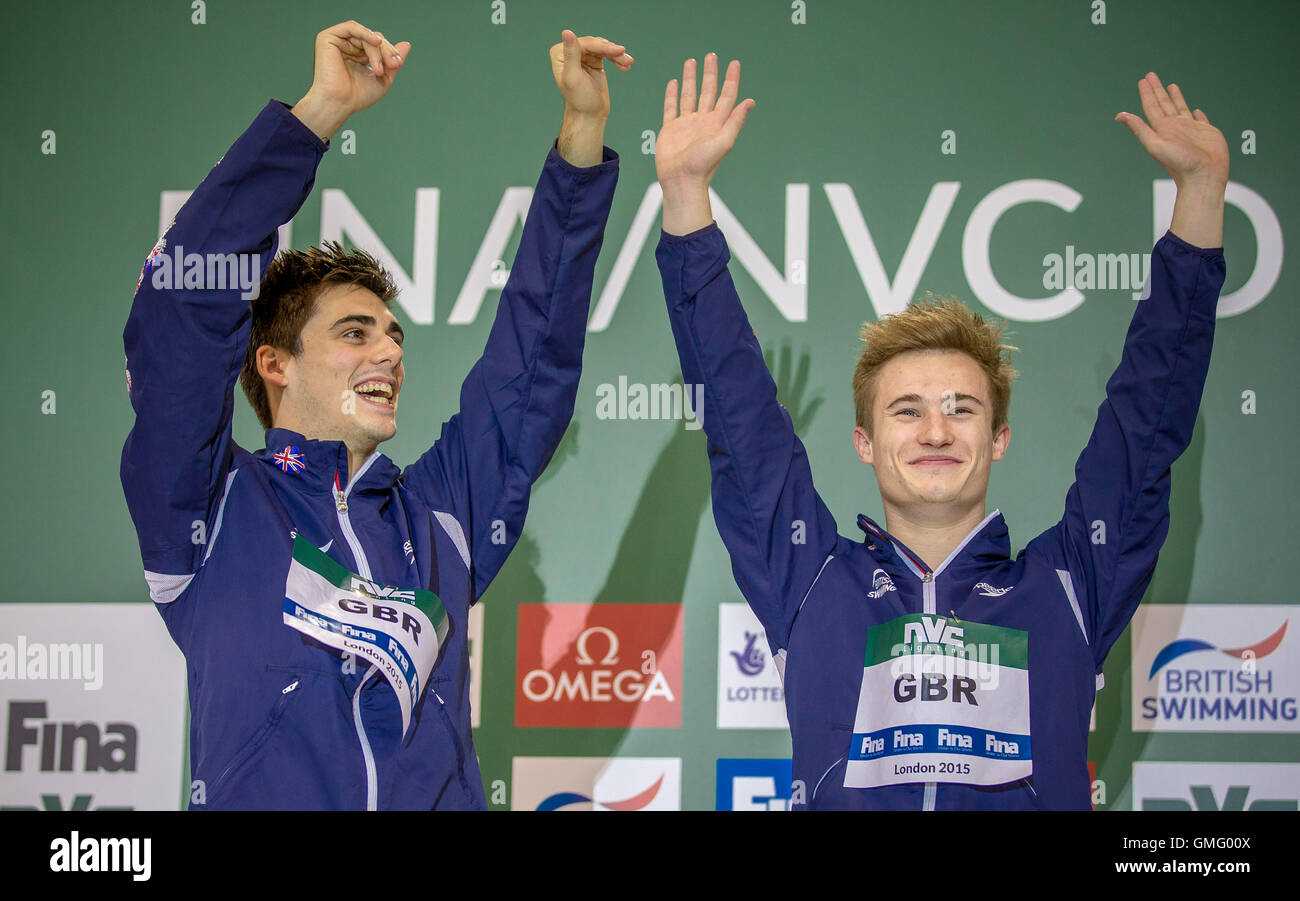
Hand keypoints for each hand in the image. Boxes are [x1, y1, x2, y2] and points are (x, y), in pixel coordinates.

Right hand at [292, 21, 411, 140]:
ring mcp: (338, 42)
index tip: (397, 64)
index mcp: (358, 56)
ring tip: (378, 68)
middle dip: (386, 50)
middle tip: (392, 64)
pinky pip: (350, 27)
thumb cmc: (357, 96)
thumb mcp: (383, 79)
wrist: (339, 103)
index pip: (378, 45)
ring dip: (376, 49)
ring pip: (365, 35)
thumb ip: (393, 62)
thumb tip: (407, 44)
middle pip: (373, 38)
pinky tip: (375, 41)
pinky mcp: (328, 38)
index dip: (390, 52)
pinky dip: (364, 32)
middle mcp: (347, 47)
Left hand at [550, 30, 631, 118]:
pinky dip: (617, 59)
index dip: (602, 46)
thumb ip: (571, 54)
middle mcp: (569, 52)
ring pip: (602, 48)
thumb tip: (567, 32)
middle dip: (612, 51)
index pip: (584, 43)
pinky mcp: (593, 61)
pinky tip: (625, 65)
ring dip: (617, 55)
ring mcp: (581, 56)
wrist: (589, 115)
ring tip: (628, 63)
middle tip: (626, 59)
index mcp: (560, 54)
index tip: (619, 51)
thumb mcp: (574, 77)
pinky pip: (606, 54)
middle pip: (594, 44)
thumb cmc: (580, 100)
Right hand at [657, 54, 754, 234]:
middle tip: (712, 55)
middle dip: (710, 73)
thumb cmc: (704, 165)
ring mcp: (686, 124)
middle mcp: (703, 121)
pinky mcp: (670, 129)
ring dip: (691, 79)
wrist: (681, 181)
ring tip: (692, 62)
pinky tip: (674, 83)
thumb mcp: (724, 141)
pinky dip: (672, 95)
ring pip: (689, 95)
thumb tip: (750, 101)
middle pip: (708, 91)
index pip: (727, 96)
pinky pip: (671, 107)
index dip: (731, 79)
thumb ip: (736, 120)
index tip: (735, 63)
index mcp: (717, 123)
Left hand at [1115, 72, 1227, 247]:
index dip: (1147, 92)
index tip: (1143, 79)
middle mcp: (1175, 127)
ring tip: (1171, 86)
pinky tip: (1194, 110)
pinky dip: (1196, 113)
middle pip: (1164, 103)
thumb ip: (1140, 129)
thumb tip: (1119, 115)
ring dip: (1175, 97)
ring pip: (1181, 108)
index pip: (1152, 106)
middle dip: (1157, 90)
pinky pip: (1200, 119)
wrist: (1204, 177)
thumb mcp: (1156, 145)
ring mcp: (1191, 129)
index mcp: (1163, 128)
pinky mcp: (1206, 132)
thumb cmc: (1180, 164)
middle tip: (1151, 75)